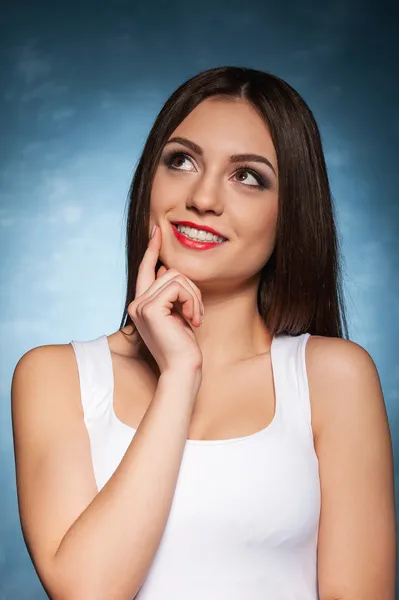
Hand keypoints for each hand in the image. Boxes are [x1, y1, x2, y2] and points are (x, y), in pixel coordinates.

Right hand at [128, 225, 203, 374]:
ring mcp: (140, 305)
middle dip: (191, 290)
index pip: (145, 270)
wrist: (182, 369)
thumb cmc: (183, 346)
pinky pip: (178, 287)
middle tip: (196, 314)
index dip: (151, 249)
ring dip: (193, 297)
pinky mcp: (150, 308)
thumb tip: (163, 267)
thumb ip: (169, 292)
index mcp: (141, 304)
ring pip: (175, 277)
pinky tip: (192, 320)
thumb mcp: (176, 314)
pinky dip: (192, 301)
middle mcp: (136, 304)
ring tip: (194, 318)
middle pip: (169, 272)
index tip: (158, 230)